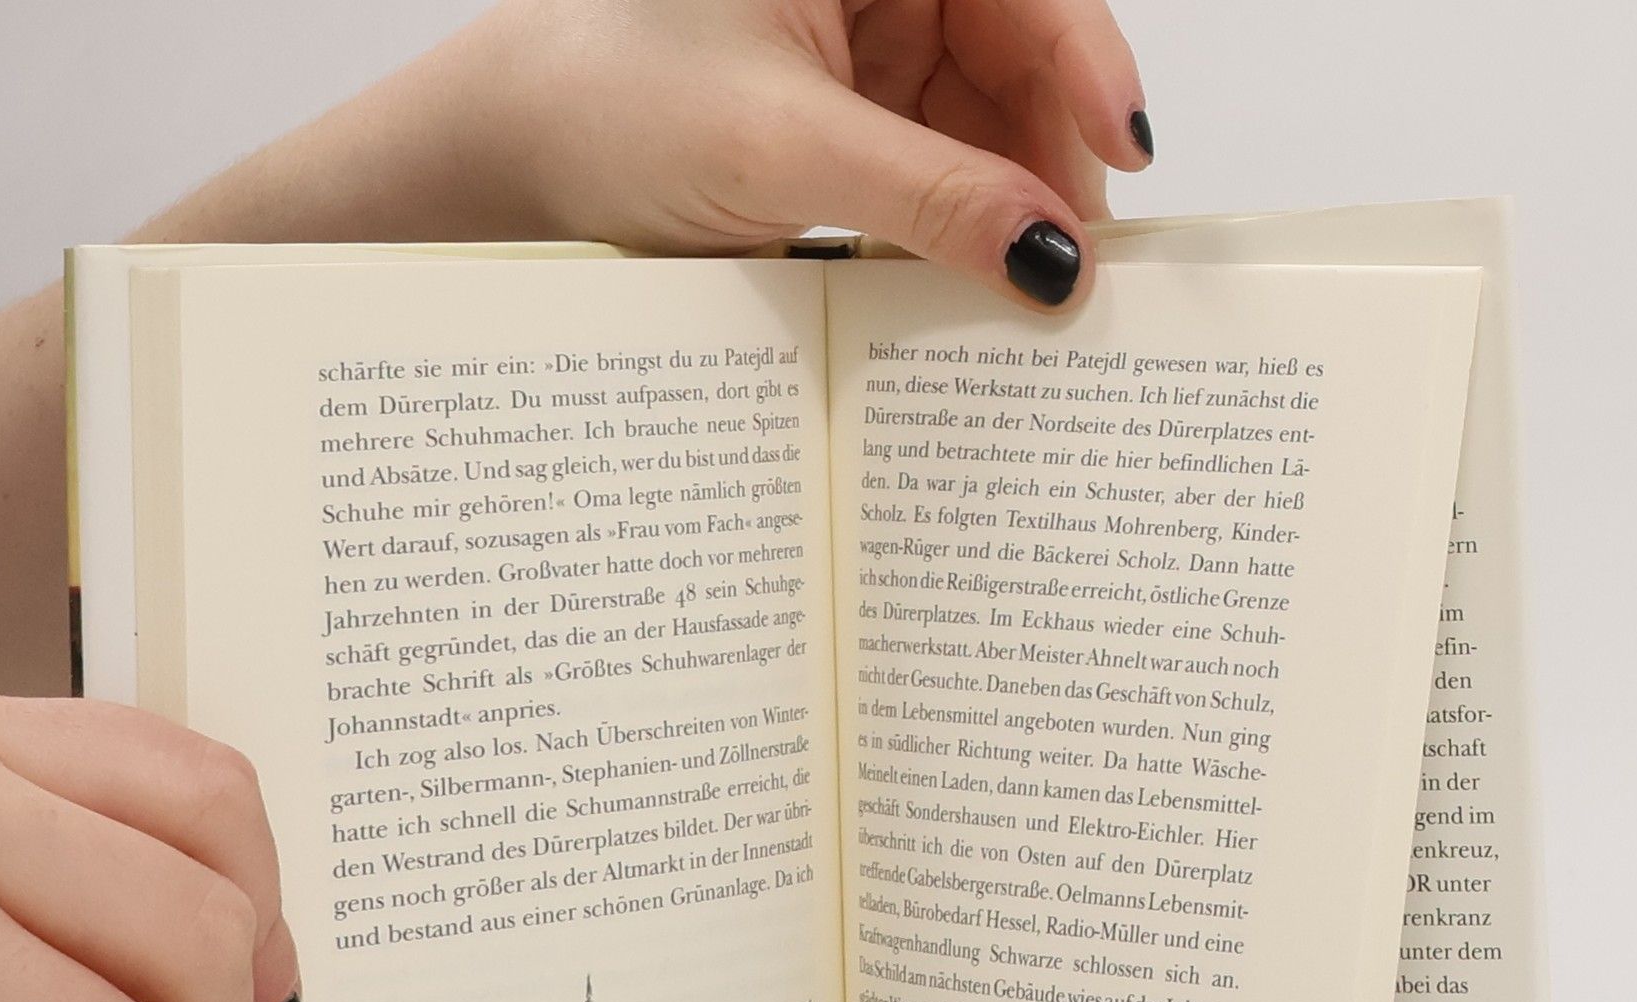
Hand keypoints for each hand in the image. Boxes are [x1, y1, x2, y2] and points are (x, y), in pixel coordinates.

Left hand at [242, 0, 1151, 309]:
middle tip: (1076, 272)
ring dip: (1011, 217)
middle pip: (1021, 68)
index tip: (1122, 158)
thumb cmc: (611, 103)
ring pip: (989, 137)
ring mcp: (872, 66)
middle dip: (1051, 166)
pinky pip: (941, 184)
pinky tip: (975, 292)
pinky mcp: (853, 139)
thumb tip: (1050, 259)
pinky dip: (961, 241)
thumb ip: (927, 199)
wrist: (514, 166)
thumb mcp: (781, 149)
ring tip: (1028, 300)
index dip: (1086, 67)